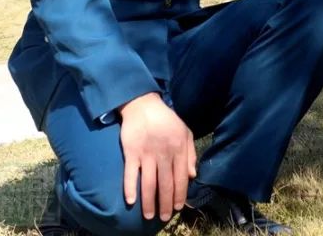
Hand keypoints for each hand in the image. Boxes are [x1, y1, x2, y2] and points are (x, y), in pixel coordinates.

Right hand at [119, 92, 196, 221]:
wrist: (143, 105)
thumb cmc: (166, 120)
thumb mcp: (185, 132)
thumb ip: (190, 154)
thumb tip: (192, 175)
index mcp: (179, 149)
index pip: (181, 177)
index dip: (180, 194)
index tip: (178, 207)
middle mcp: (164, 154)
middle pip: (165, 184)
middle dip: (166, 204)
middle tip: (165, 217)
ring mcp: (146, 154)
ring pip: (148, 183)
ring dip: (149, 202)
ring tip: (149, 215)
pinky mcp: (131, 152)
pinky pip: (130, 173)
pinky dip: (129, 188)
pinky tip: (131, 201)